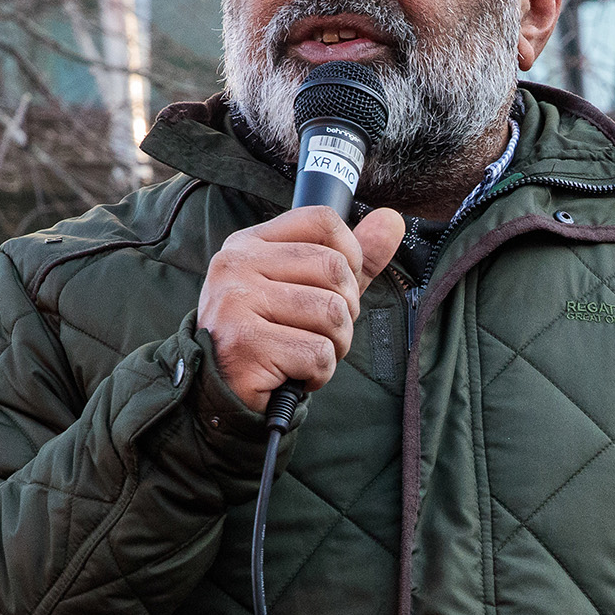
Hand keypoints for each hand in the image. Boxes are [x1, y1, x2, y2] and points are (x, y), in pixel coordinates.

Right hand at [197, 205, 404, 410]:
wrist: (222, 393)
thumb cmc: (272, 337)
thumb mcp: (311, 289)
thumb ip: (351, 258)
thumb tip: (393, 220)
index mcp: (251, 242)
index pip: (322, 220)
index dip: (351, 253)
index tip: (342, 286)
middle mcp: (237, 264)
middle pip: (334, 268)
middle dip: (346, 311)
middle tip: (322, 333)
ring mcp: (236, 302)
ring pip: (331, 312)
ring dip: (336, 345)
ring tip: (308, 356)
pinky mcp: (244, 343)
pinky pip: (317, 352)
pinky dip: (319, 372)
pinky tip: (295, 374)